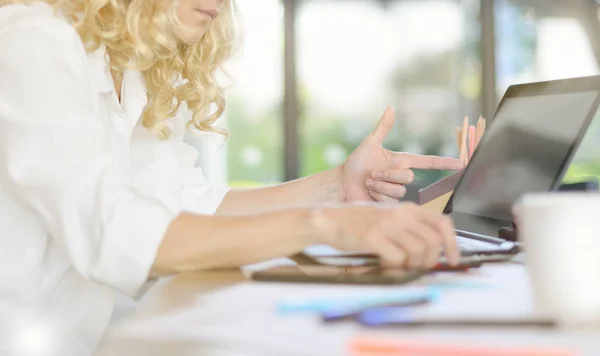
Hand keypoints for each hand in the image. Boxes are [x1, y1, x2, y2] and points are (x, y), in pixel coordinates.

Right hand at [310, 202, 459, 267]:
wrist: (328, 219)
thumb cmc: (355, 222)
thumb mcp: (386, 217)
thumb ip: (407, 228)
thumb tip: (429, 249)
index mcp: (406, 208)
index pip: (442, 223)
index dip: (452, 244)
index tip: (453, 259)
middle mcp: (400, 214)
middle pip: (434, 241)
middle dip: (431, 260)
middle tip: (420, 268)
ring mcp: (387, 224)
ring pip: (419, 251)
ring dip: (413, 265)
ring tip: (400, 266)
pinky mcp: (373, 236)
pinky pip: (398, 258)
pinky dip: (395, 267)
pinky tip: (384, 264)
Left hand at [341, 106, 463, 202]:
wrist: (343, 184)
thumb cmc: (355, 164)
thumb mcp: (369, 144)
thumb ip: (383, 127)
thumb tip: (390, 107)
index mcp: (401, 161)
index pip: (428, 162)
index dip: (444, 163)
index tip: (461, 164)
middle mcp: (401, 176)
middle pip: (409, 177)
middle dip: (388, 174)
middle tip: (371, 174)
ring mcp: (396, 191)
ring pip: (400, 190)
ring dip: (380, 185)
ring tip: (368, 183)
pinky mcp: (390, 205)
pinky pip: (391, 201)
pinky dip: (377, 196)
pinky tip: (369, 193)